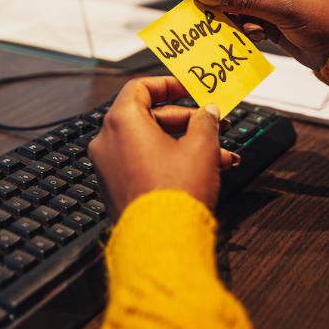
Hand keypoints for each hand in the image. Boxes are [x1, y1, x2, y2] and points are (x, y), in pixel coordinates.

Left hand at [88, 77, 238, 218]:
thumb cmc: (174, 193)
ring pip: (151, 144)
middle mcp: (108, 141)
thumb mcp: (201, 147)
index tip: (190, 88)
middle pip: (149, 117)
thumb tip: (208, 112)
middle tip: (213, 124)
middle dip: (187, 121)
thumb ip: (205, 121)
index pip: (140, 87)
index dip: (169, 84)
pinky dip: (170, 163)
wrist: (160, 244)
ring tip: (220, 155)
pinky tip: (204, 172)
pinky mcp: (116, 190)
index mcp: (122, 121)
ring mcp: (109, 167)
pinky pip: (144, 164)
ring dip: (186, 145)